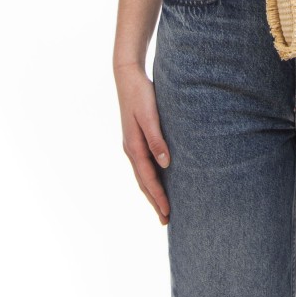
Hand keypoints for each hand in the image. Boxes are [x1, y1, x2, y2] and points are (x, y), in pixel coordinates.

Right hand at [114, 63, 171, 224]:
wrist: (128, 76)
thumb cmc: (141, 94)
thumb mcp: (150, 115)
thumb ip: (157, 139)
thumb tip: (165, 164)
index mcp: (134, 147)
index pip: (148, 179)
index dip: (158, 197)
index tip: (168, 214)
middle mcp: (131, 149)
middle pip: (143, 182)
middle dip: (154, 201)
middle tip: (166, 220)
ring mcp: (132, 144)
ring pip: (143, 174)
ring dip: (152, 191)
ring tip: (163, 206)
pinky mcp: (136, 137)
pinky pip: (144, 164)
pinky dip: (150, 177)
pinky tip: (159, 178)